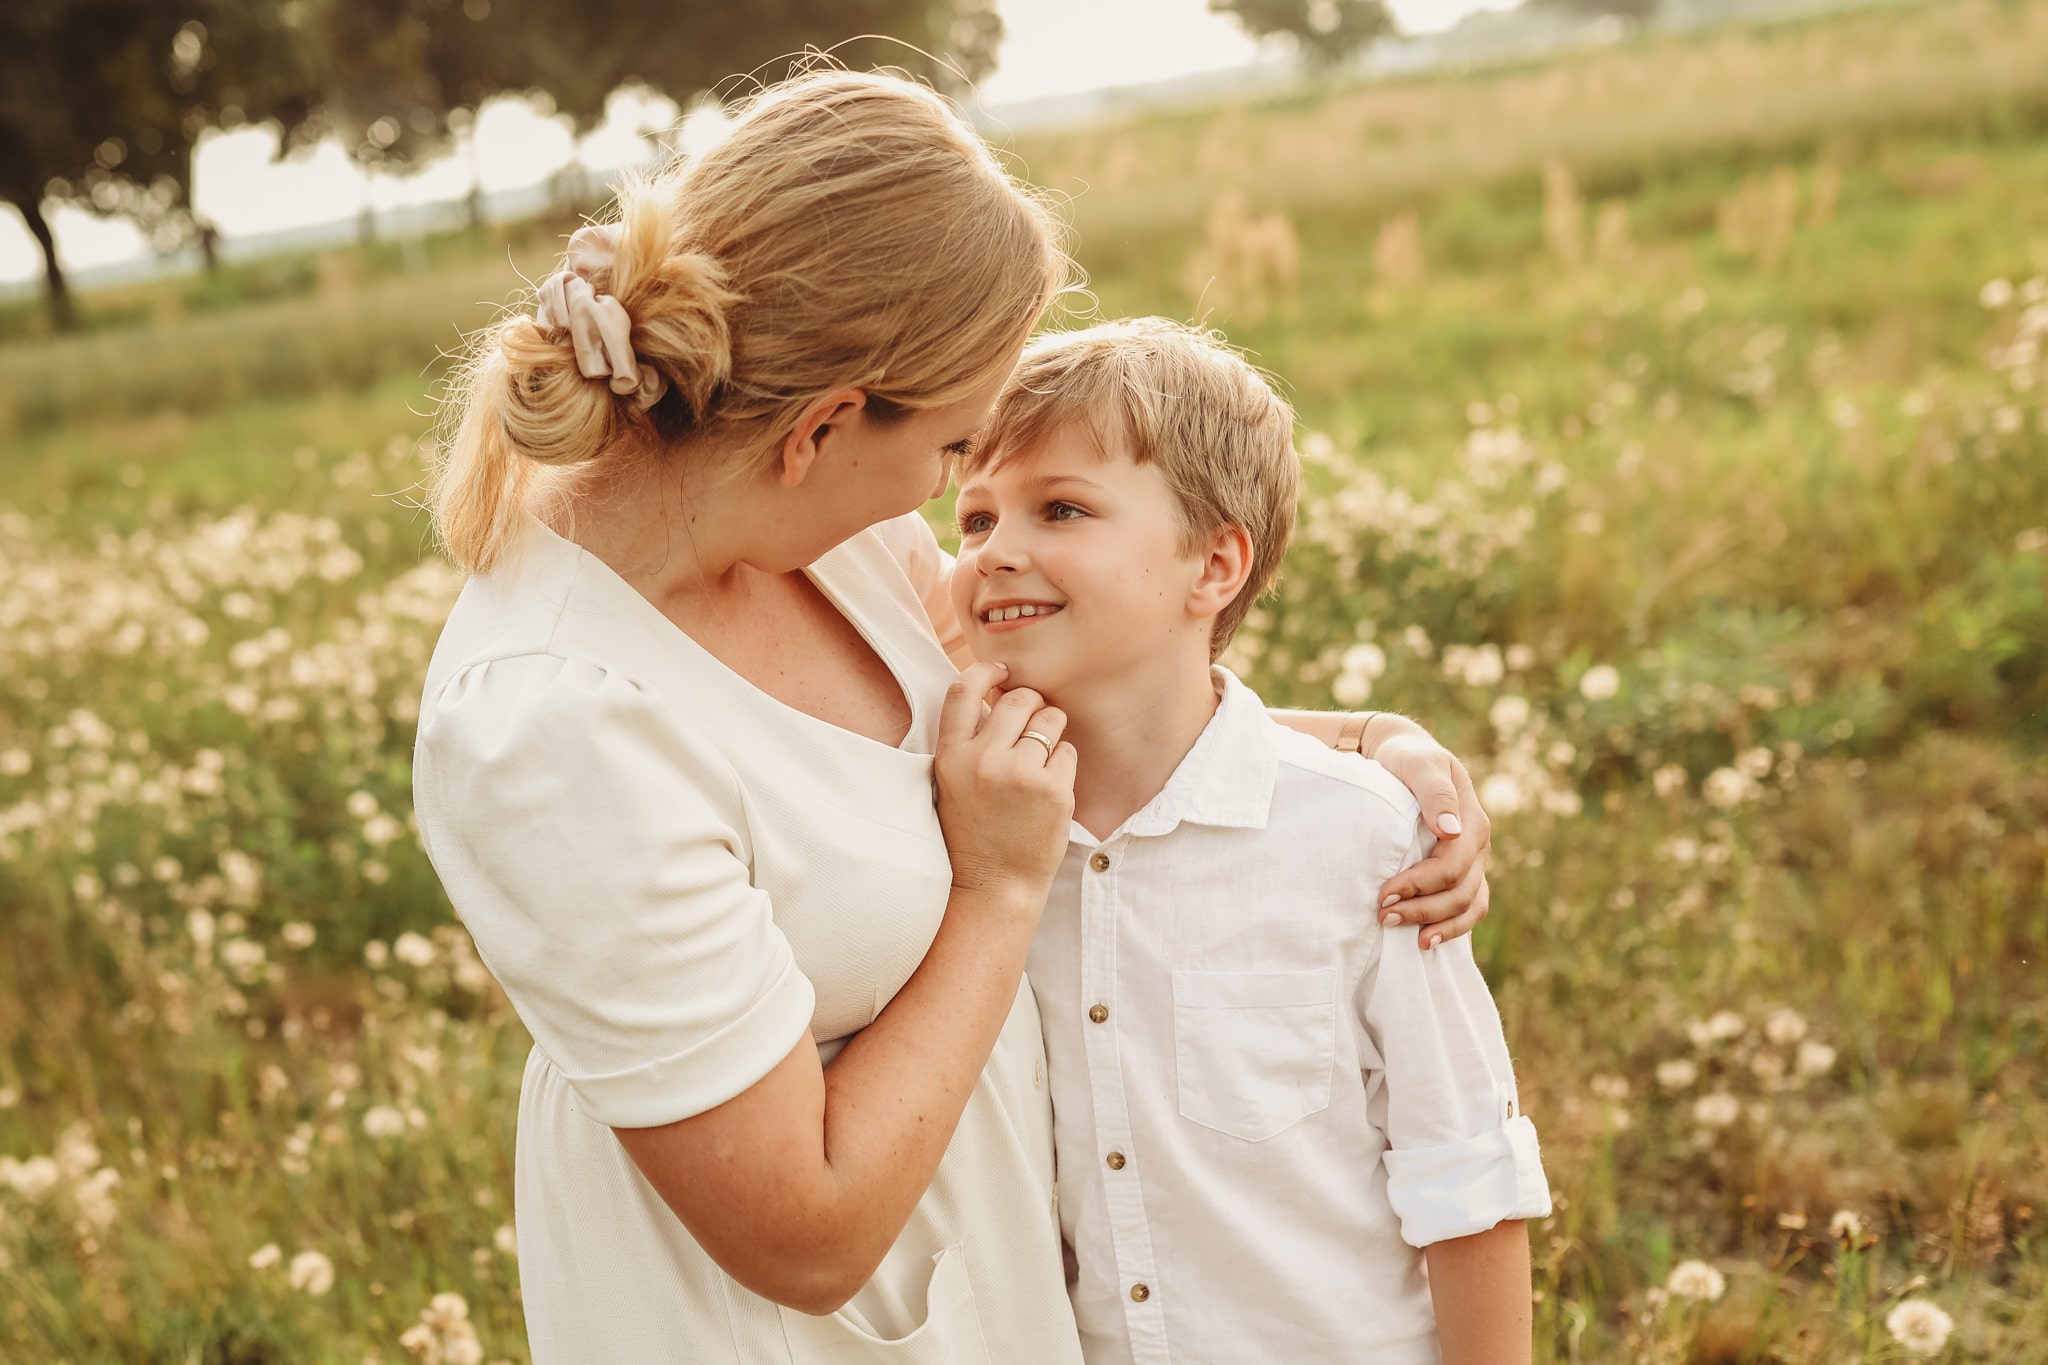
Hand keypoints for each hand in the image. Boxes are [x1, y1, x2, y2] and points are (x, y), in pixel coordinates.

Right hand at [934, 663, 1076, 902]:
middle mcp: (983, 761)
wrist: (993, 886)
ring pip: (1050, 720)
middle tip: (1030, 728)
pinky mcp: (1054, 790)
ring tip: (1038, 763)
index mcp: (951, 757)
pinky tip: (1048, 790)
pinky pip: (1068, 751)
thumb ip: (970, 742)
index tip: (1001, 670)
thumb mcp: (952, 783)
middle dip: (1031, 705)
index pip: (962, 691)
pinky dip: (1062, 764)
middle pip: (1019, 699)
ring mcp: (1021, 775)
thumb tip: (999, 692)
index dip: (985, 671)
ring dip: (1050, 733)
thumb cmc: (974, 832)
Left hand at [1370, 730, 1491, 949]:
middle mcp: (1478, 847)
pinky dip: (1452, 929)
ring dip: (1438, 925)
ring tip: (1406, 937)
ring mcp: (1473, 863)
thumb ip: (1434, 791)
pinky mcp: (1462, 874)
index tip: (1384, 894)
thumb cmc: (1407, 759)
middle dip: (1423, 909)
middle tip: (1384, 916)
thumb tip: (1450, 829)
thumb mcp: (1419, 763)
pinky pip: (1467, 909)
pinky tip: (1426, 941)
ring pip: (1468, 906)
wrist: (1403, 757)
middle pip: (1460, 892)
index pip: (1451, 866)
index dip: (1420, 885)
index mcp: (1472, 823)